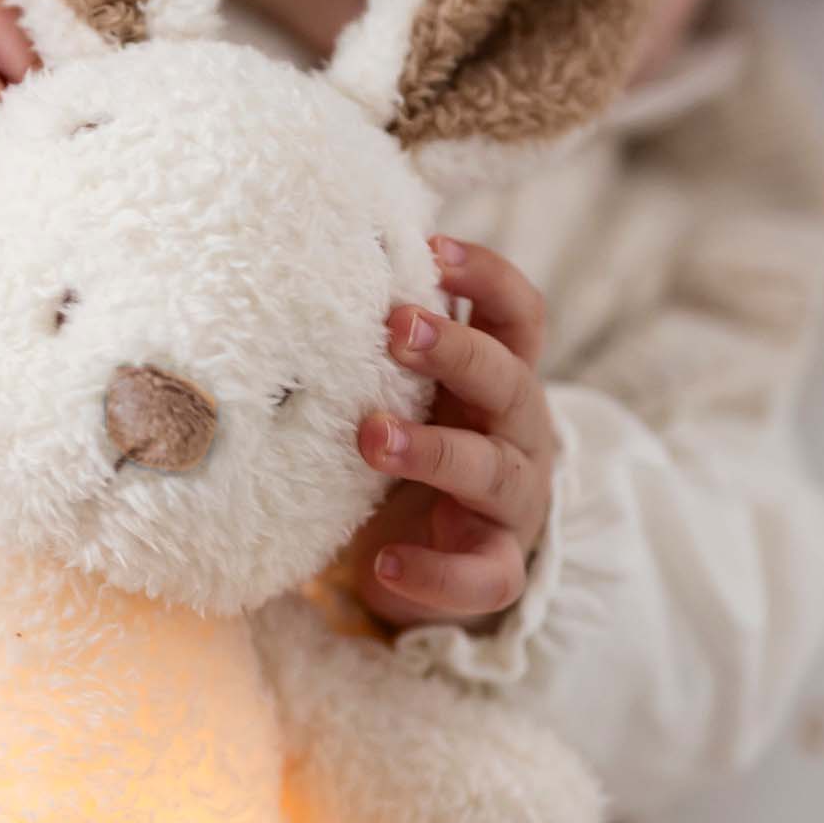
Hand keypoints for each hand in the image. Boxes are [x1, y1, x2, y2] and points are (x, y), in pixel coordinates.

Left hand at [333, 237, 558, 635]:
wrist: (441, 566)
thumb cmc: (418, 458)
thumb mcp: (413, 397)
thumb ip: (386, 352)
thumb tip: (307, 269)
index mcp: (496, 383)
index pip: (516, 317)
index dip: (486, 278)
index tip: (432, 247)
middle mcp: (517, 435)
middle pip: (508, 381)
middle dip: (456, 351)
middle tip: (397, 327)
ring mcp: (511, 503)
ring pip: (491, 470)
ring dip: (433, 450)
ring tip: (371, 438)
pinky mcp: (495, 568)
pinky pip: (480, 576)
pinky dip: (434, 571)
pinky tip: (385, 562)